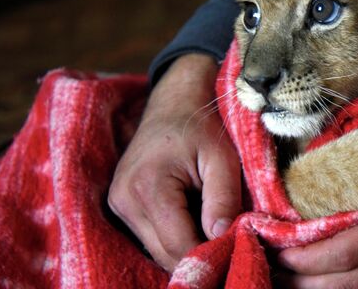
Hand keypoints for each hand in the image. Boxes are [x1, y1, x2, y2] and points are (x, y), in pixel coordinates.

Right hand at [108, 54, 240, 270]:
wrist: (175, 101)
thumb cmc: (202, 125)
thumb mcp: (222, 157)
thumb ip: (223, 197)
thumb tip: (223, 237)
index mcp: (148, 186)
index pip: (178, 245)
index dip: (210, 255)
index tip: (238, 251)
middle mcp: (125, 200)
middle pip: (165, 254)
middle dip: (200, 256)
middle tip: (232, 247)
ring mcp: (119, 204)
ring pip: (156, 250)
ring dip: (187, 248)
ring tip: (215, 231)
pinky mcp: (121, 205)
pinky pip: (151, 237)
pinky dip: (176, 237)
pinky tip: (196, 223)